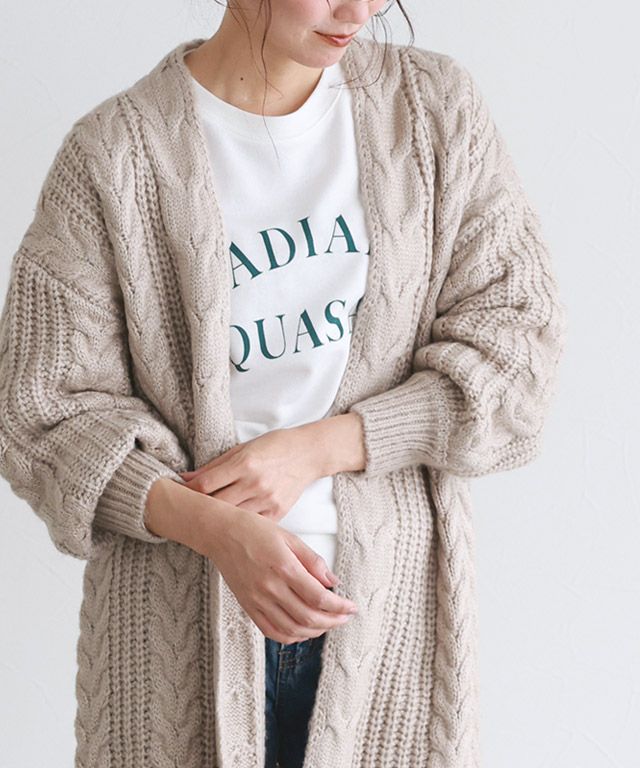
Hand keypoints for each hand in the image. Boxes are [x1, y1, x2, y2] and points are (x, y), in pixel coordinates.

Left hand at [178, 426, 318, 523]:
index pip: (206, 484)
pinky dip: (238, 526)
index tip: (177, 496)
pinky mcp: (277, 514)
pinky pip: (251, 526)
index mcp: (244, 463)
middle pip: (215, 505)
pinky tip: (229, 525)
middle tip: (184, 512)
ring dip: (216, 520)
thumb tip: (186, 478)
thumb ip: (215, 465)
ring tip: (203, 520)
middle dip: (197, 509)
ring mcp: (267, 501)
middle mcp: (255, 484)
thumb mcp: (243, 448)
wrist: (309, 454)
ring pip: (232, 519)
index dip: (187, 492)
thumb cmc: (274, 446)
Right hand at [203, 504, 358, 642]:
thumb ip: (312, 561)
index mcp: (284, 567)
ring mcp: (257, 600)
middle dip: (332, 622)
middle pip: (308, 617)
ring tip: (327, 624)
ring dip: (314, 631)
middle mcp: (270, 588)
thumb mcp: (289, 537)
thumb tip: (333, 582)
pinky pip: (272, 631)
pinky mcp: (248, 607)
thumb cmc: (255, 530)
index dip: (339, 607)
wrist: (220, 533)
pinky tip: (303, 629)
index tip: (351, 607)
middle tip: (344, 618)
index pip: (319, 597)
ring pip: (292, 629)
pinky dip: (291, 636)